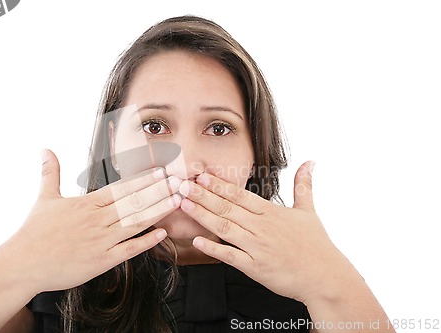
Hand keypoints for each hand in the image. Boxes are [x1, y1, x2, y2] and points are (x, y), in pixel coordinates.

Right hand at [7, 149, 180, 292]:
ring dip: (158, 211)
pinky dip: (146, 242)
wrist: (23, 264)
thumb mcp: (44, 198)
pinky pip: (129, 250)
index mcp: (87, 204)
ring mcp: (101, 241)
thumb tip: (45, 149)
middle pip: (134, 202)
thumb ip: (51, 172)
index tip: (161, 172)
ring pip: (136, 223)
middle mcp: (97, 220)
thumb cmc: (34, 232)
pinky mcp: (102, 261)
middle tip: (179, 182)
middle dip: (159, 191)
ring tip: (177, 201)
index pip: (121, 188)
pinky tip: (162, 233)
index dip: (143, 180)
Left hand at [179, 161, 352, 302]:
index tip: (202, 175)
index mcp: (271, 213)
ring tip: (185, 204)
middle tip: (183, 185)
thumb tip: (310, 162)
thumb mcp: (309, 211)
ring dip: (203, 215)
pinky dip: (214, 249)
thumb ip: (303, 185)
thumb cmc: (316, 245)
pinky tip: (197, 241)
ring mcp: (257, 248)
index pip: (240, 195)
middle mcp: (262, 227)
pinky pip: (231, 256)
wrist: (325, 277)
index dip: (219, 185)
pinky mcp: (255, 268)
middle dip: (203, 195)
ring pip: (225, 228)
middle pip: (227, 208)